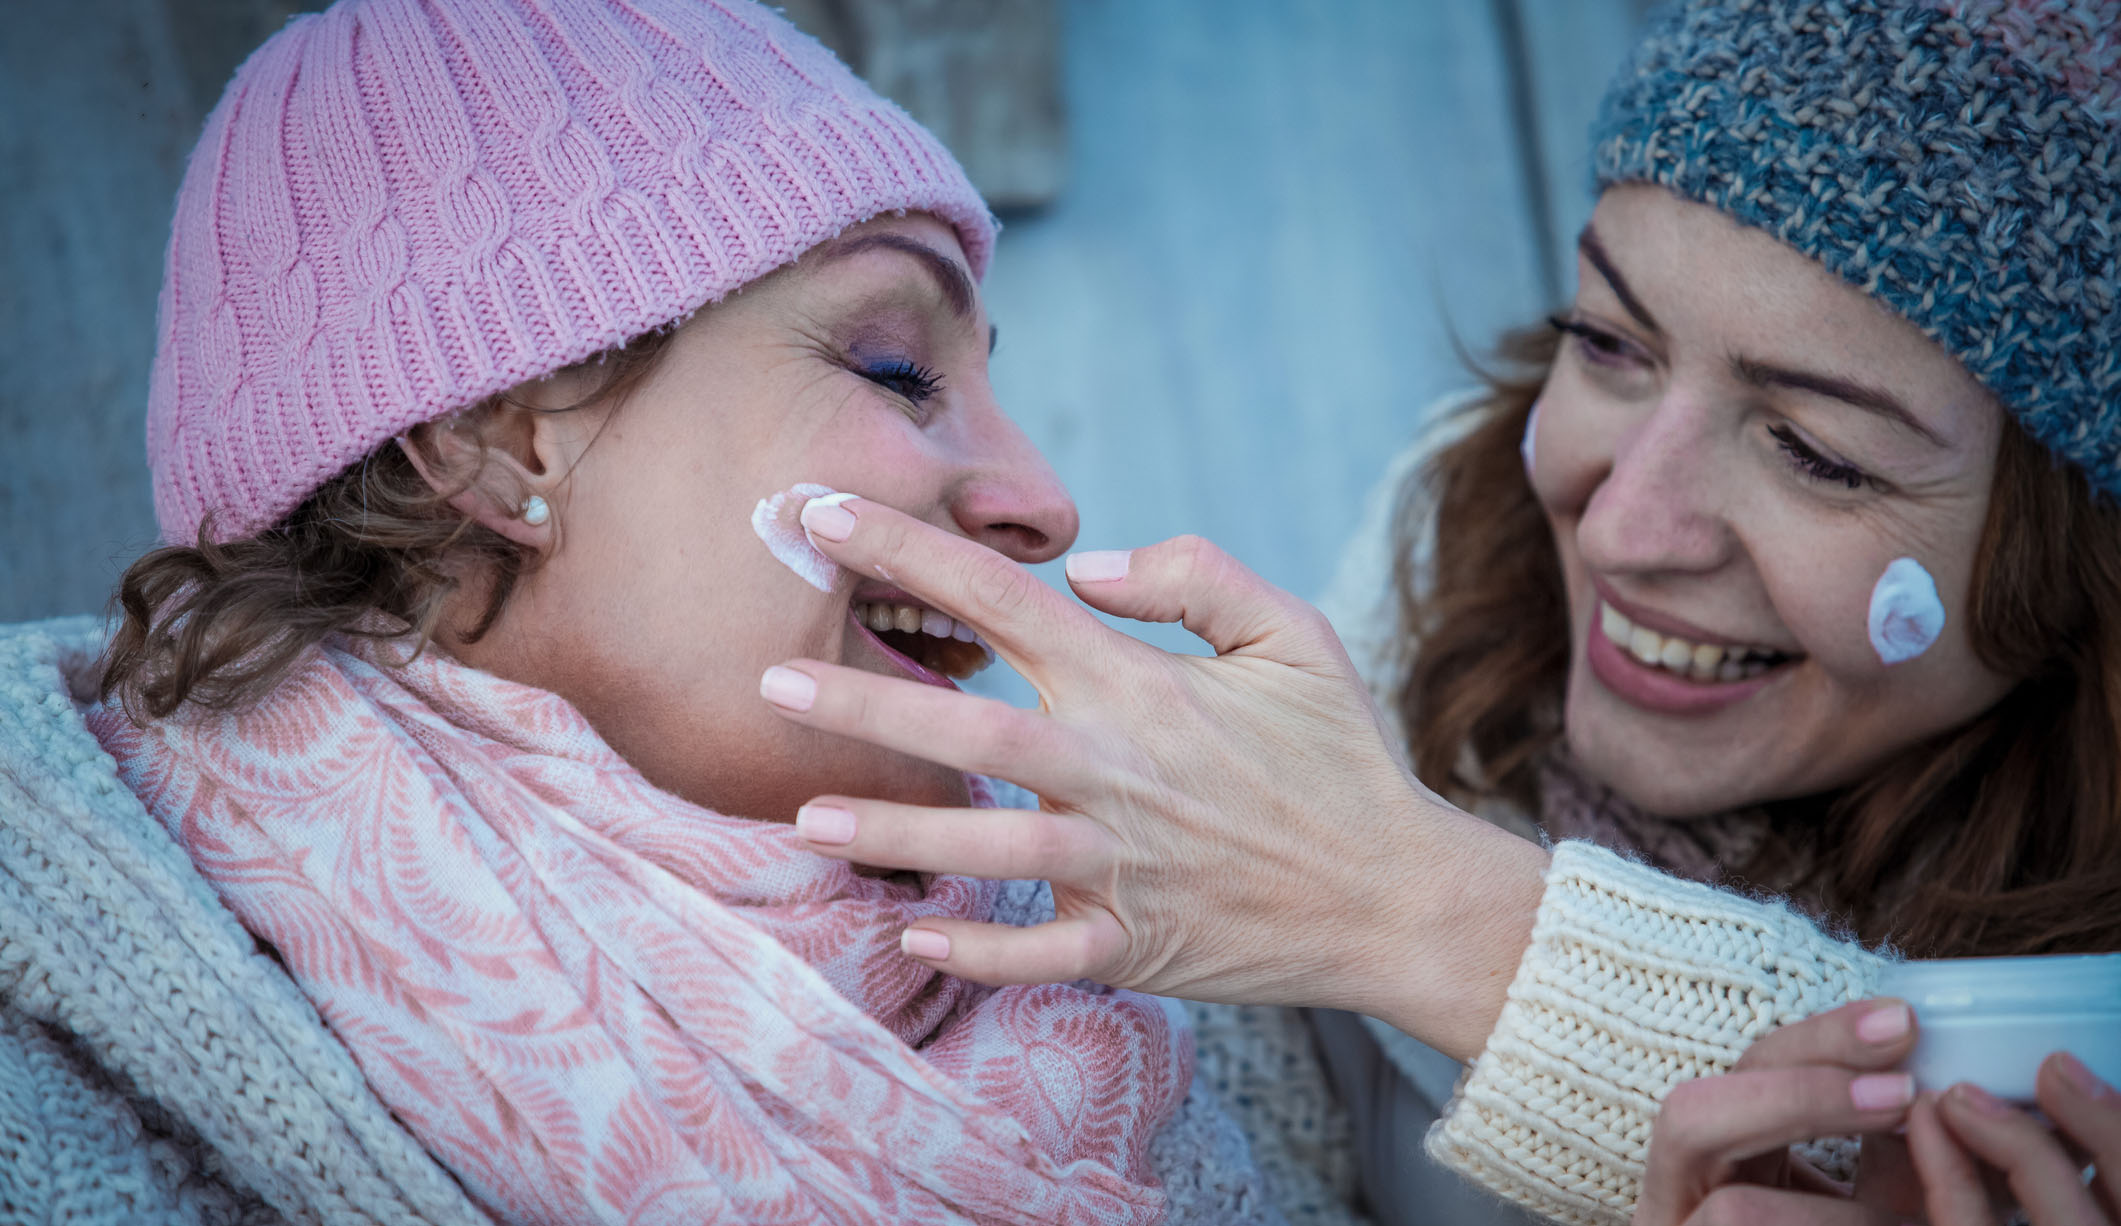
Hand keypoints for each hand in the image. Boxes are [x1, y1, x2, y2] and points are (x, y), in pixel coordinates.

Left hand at [759, 497, 1548, 1057]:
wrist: (1397, 896)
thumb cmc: (1339, 756)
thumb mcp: (1293, 633)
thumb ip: (1192, 574)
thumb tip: (1083, 569)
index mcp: (1140, 686)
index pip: (1001, 600)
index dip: (905, 549)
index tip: (822, 516)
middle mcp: (1115, 771)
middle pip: (968, 729)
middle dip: (864, 701)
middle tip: (770, 681)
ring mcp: (1120, 866)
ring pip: (984, 848)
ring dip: (892, 831)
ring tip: (802, 816)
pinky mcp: (1132, 945)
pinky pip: (1034, 951)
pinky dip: (971, 948)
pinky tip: (906, 933)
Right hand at [1637, 995, 2119, 1225]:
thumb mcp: (1868, 1205)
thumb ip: (1888, 1149)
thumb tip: (1945, 1088)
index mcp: (1721, 1157)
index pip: (1743, 1067)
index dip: (1817, 1043)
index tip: (1905, 1026)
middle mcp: (1674, 1199)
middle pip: (1693, 1111)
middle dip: (1801, 1092)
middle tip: (1903, 1087)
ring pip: (1717, 1185)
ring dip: (1819, 1172)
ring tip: (1905, 1160)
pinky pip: (1737, 1225)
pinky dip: (1830, 1220)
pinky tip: (1890, 1224)